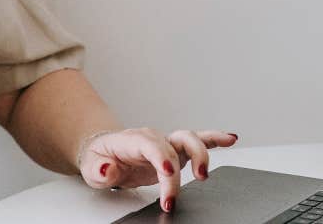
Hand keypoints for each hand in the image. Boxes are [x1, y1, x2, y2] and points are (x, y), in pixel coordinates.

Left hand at [77, 128, 238, 212]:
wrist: (104, 153)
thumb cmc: (100, 158)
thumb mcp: (91, 167)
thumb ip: (100, 169)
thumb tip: (108, 168)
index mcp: (133, 140)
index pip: (151, 146)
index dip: (162, 158)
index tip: (168, 173)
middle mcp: (153, 138)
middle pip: (175, 143)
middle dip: (185, 163)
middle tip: (190, 184)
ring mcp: (166, 144)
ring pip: (190, 139)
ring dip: (203, 153)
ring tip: (206, 173)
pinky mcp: (175, 152)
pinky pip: (198, 142)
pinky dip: (215, 140)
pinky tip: (230, 139)